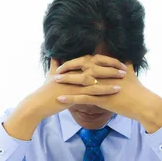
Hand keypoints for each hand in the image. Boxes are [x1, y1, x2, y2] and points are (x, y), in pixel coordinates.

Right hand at [3, 58, 123, 139]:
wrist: (37, 104)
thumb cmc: (45, 91)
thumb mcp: (51, 75)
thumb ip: (55, 65)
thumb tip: (55, 56)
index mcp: (71, 67)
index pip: (90, 60)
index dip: (104, 60)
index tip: (116, 61)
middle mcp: (73, 72)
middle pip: (96, 65)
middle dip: (111, 66)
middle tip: (124, 67)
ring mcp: (74, 82)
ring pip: (96, 77)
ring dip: (111, 76)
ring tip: (124, 77)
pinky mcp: (74, 94)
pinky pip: (93, 91)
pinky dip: (106, 90)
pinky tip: (116, 90)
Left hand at [56, 63, 161, 132]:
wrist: (143, 103)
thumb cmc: (137, 89)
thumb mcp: (130, 72)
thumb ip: (125, 63)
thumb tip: (125, 56)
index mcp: (108, 67)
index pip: (89, 60)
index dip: (77, 60)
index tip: (67, 62)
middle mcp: (104, 74)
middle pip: (82, 67)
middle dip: (68, 68)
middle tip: (57, 70)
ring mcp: (102, 86)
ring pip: (80, 82)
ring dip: (66, 81)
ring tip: (54, 81)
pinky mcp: (102, 99)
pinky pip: (82, 98)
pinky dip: (70, 98)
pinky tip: (60, 99)